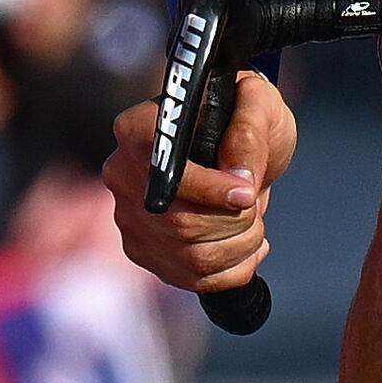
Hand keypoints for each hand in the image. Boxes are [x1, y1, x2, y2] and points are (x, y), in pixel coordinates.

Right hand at [104, 67, 294, 295]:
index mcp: (138, 128)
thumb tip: (238, 177)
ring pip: (191, 256)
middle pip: (179, 223)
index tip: (248, 191)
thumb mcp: (259, 105)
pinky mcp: (144, 251)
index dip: (211, 190)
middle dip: (234, 221)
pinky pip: (192, 278)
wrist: (239, 149)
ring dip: (239, 245)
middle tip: (254, 202)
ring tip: (254, 222)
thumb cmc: (245, 118)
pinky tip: (246, 245)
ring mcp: (129, 218)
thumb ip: (250, 131)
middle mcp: (122, 174)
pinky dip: (233, 269)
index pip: (165, 172)